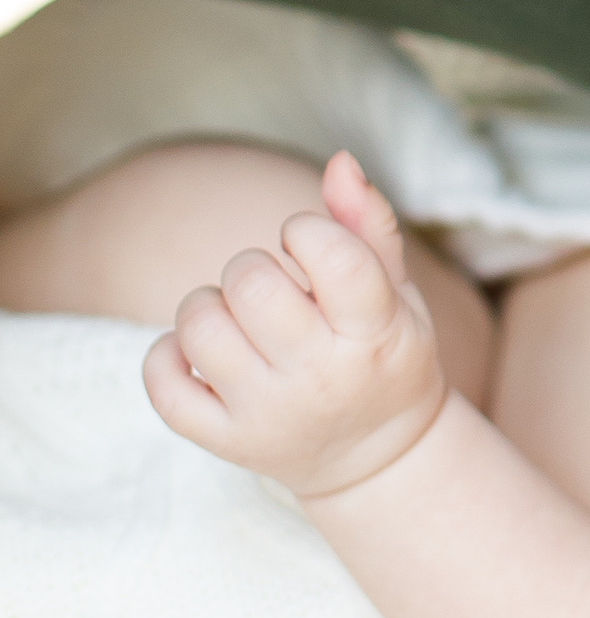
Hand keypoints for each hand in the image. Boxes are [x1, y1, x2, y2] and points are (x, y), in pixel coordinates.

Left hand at [143, 151, 447, 498]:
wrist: (378, 458)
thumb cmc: (385, 355)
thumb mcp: (397, 292)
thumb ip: (369, 223)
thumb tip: (340, 159)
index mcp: (375, 333)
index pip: (333, 255)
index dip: (306, 229)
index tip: (306, 244)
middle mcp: (322, 377)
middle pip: (253, 284)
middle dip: (252, 266)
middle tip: (271, 287)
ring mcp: (269, 415)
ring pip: (201, 327)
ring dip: (208, 305)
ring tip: (235, 318)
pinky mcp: (227, 443)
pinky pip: (164, 386)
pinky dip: (166, 355)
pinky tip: (198, 353)